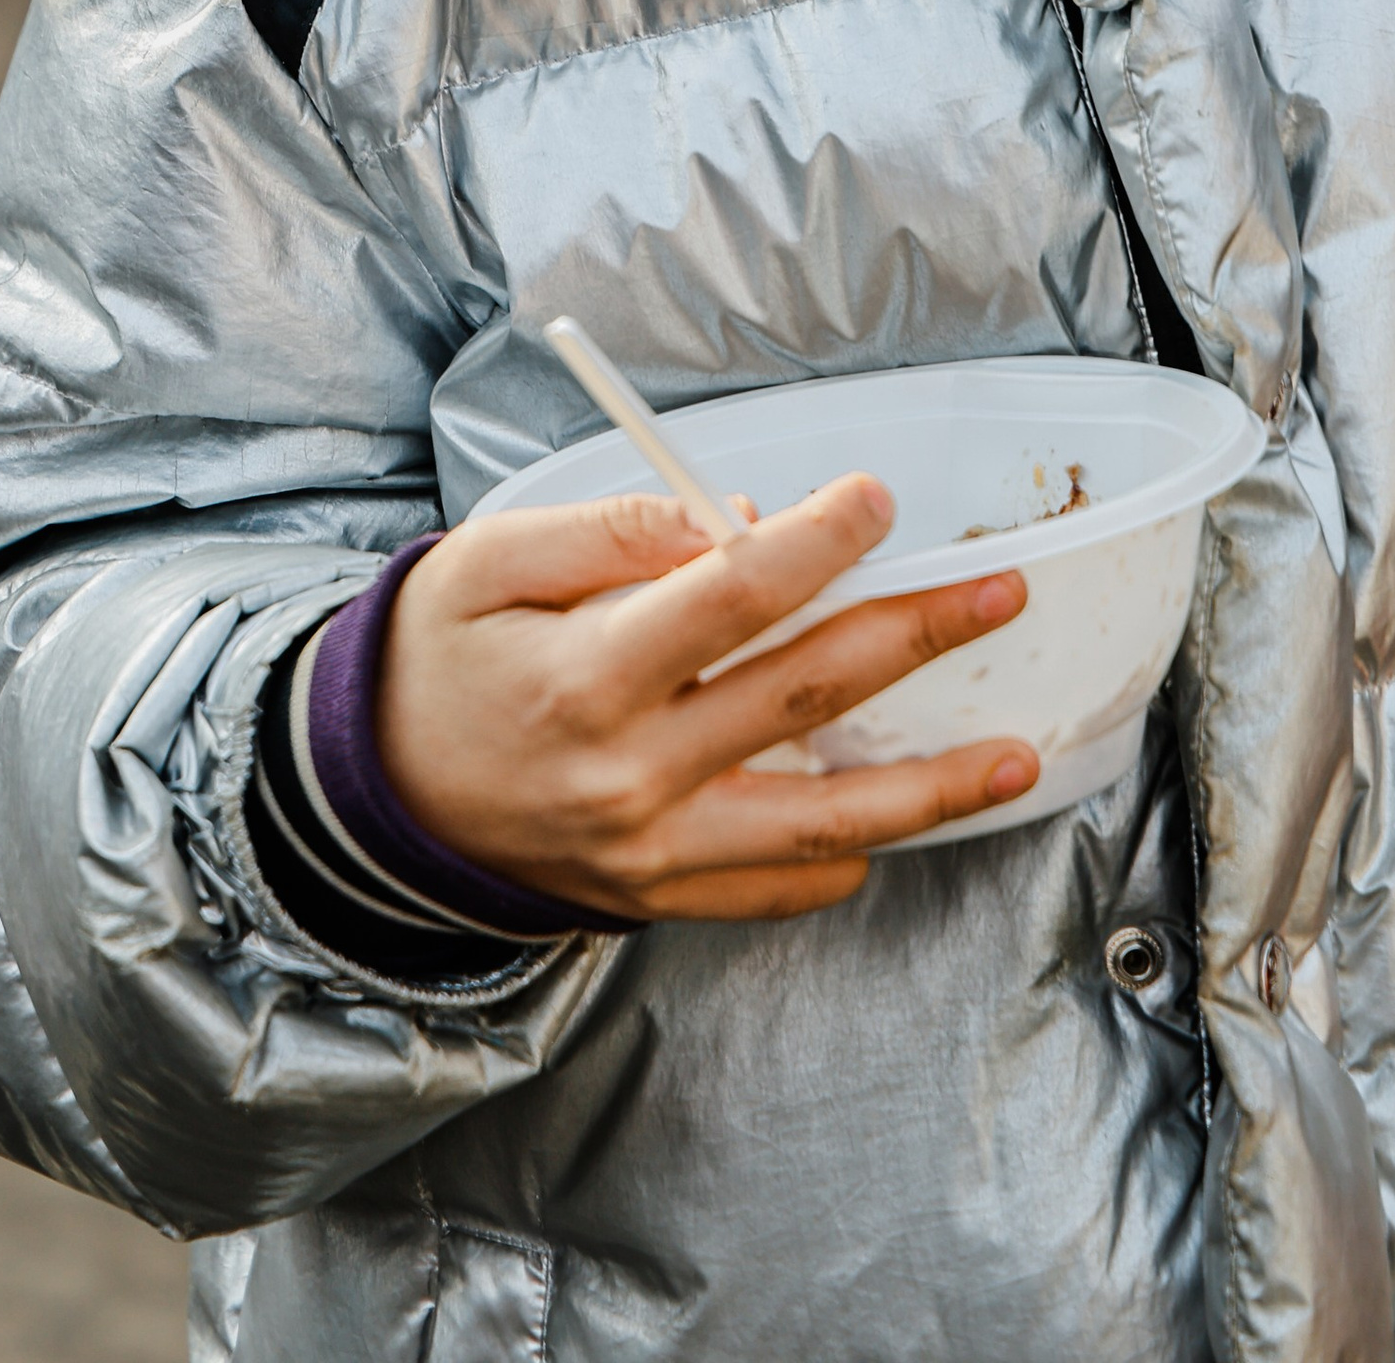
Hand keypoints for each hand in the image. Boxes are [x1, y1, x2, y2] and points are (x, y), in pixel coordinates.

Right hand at [378, 478, 1038, 922]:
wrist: (377, 797)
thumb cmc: (436, 657)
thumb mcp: (489, 561)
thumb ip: (609, 533)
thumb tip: (732, 521)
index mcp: (584, 675)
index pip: (731, 598)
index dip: (816, 542)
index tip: (875, 498)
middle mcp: (629, 774)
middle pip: (802, 697)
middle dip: (913, 636)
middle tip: (997, 593)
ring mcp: (651, 851)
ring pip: (821, 821)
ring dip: (931, 785)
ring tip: (1017, 757)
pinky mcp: (660, 896)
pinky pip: (778, 887)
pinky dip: (846, 854)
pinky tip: (898, 817)